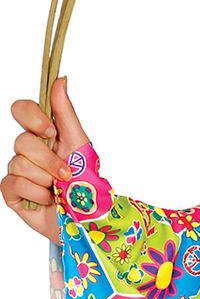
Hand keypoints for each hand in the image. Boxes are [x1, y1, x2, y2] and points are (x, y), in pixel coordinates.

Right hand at [3, 77, 89, 244]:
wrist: (87, 219)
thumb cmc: (86, 183)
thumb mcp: (80, 144)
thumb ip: (66, 113)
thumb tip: (60, 79)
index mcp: (43, 134)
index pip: (22, 110)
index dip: (31, 117)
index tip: (49, 130)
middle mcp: (28, 151)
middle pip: (22, 141)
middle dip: (47, 160)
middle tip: (65, 174)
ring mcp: (18, 171)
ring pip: (19, 164)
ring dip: (45, 180)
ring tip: (58, 190)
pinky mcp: (12, 193)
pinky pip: (14, 184)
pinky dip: (35, 194)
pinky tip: (47, 200)